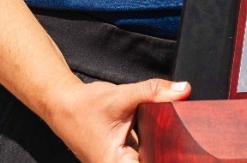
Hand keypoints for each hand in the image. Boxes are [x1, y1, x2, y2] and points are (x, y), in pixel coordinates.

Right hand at [39, 77, 188, 162]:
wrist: (61, 104)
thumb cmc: (85, 106)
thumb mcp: (122, 96)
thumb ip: (153, 92)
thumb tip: (183, 90)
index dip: (168, 157)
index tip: (185, 150)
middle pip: (152, 160)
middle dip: (165, 151)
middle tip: (183, 141)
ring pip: (147, 157)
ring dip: (157, 148)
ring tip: (172, 137)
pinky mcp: (117, 158)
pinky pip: (140, 154)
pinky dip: (150, 145)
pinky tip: (158, 133)